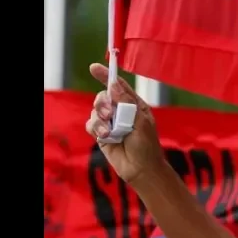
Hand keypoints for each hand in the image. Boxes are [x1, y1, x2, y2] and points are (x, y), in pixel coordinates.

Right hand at [84, 64, 167, 183]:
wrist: (141, 169)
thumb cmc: (146, 146)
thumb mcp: (140, 122)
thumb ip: (126, 103)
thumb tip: (113, 85)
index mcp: (134, 105)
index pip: (119, 86)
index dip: (106, 76)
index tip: (94, 68)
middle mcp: (121, 111)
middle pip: (103, 96)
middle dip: (103, 102)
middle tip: (108, 113)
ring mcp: (110, 122)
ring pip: (95, 110)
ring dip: (100, 119)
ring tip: (110, 131)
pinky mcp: (101, 134)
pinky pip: (90, 125)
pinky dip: (96, 129)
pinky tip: (106, 136)